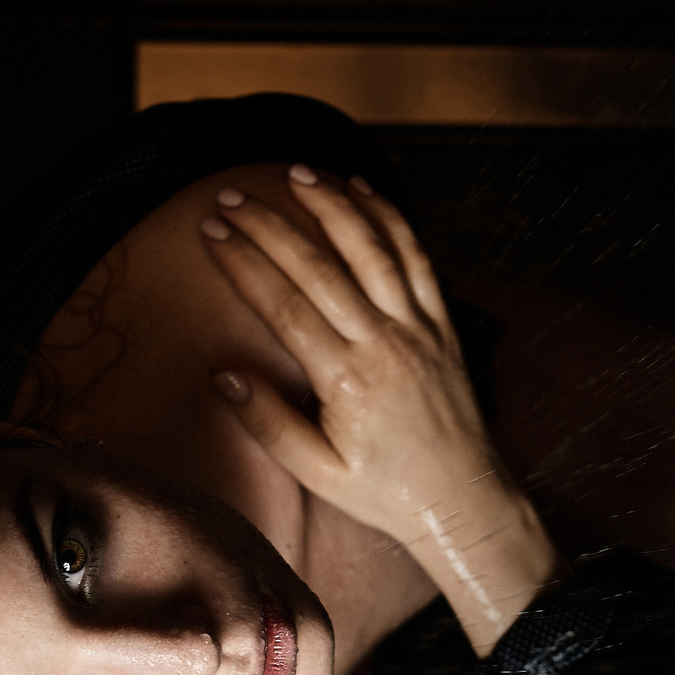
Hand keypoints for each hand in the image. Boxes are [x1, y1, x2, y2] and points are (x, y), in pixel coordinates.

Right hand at [201, 164, 559, 656]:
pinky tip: (362, 190)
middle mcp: (384, 344)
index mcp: (346, 381)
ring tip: (295, 174)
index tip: (213, 234)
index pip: (284, 305)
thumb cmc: (384, 492)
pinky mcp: (442, 324)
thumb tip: (222, 375)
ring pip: (372, 249)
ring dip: (332, 206)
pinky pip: (416, 257)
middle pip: (319, 266)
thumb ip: (267, 423)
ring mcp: (418, 328)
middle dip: (271, 225)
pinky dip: (389, 218)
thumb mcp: (316, 473)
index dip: (244, 263)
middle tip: (232, 197)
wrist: (461, 500)